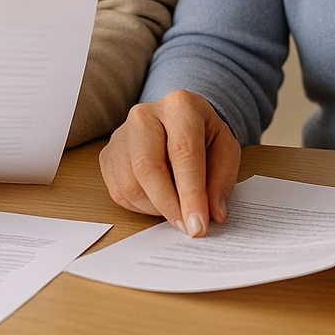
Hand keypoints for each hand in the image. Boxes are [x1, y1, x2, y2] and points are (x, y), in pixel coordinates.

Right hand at [100, 89, 241, 236]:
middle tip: (186, 227)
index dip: (191, 194)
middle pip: (147, 167)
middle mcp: (144, 115)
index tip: (198, 225)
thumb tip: (213, 214)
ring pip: (129, 184)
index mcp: (179, 107)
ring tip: (176, 207)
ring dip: (155, 208)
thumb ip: (221, 181)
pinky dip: (140, 206)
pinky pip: (118, 191)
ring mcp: (121, 134)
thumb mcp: (226, 151)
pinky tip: (158, 199)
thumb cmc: (203, 135)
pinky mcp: (108, 154)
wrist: (180, 121)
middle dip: (169, 205)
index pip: (183, 153)